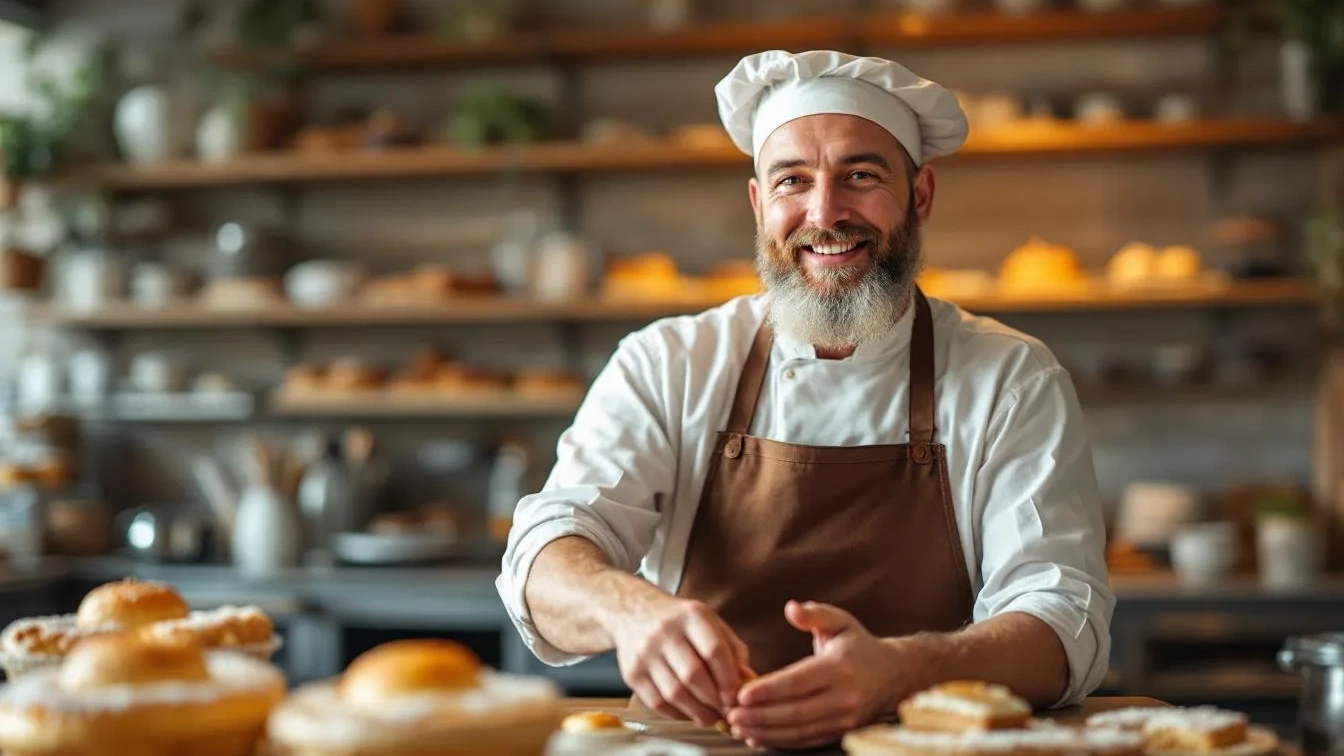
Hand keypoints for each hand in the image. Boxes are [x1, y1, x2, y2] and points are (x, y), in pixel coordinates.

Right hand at [610, 597, 751, 725]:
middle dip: (714, 700)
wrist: (633, 612)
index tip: (737, 697)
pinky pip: (657, 702)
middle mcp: (665, 631)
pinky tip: (688, 713)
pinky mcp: (632, 672)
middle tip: (726, 712)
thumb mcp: (710, 622)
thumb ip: (733, 649)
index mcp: (691, 615)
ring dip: (697, 712)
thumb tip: (748, 681)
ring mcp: (645, 652)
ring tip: (710, 717)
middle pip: (693, 675)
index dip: (728, 679)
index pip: (714, 650)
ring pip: (674, 693)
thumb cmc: (680, 621)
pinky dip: (677, 714)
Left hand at [726, 600, 896, 749]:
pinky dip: (780, 741)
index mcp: (839, 667)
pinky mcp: (840, 732)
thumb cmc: (857, 644)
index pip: (798, 681)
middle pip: (795, 712)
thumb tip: (791, 608)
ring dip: (766, 731)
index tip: (741, 693)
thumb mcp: (839, 620)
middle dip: (760, 716)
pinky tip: (757, 736)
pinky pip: (806, 740)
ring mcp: (843, 719)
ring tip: (737, 726)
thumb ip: (814, 613)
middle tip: (731, 714)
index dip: (769, 690)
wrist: (892, 674)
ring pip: (799, 731)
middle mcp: (844, 697)